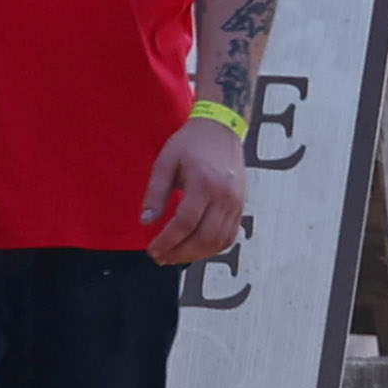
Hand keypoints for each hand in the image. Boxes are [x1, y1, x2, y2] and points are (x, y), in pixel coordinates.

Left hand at [140, 115, 247, 265]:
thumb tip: (146, 223)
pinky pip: (229, 236)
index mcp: (204, 182)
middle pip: (203, 237)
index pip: (185, 223)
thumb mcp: (165, 162)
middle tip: (160, 257)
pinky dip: (212, 248)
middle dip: (179, 253)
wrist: (221, 130)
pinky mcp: (241, 206)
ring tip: (175, 256)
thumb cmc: (190, 144)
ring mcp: (236, 202)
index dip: (167, 241)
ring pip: (218, 241)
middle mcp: (224, 195)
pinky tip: (195, 248)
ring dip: (195, 255)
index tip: (152, 250)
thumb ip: (155, 193)